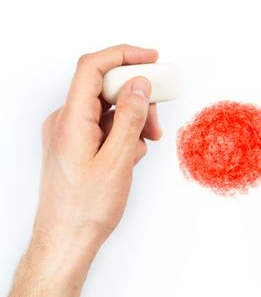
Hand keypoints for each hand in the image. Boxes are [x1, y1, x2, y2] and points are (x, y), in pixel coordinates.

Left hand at [2, 44, 161, 296]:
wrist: (66, 240)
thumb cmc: (85, 208)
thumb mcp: (117, 160)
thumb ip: (129, 118)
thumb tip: (140, 85)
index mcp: (70, 119)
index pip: (93, 67)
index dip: (124, 55)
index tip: (151, 59)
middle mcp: (66, 120)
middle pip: (105, 88)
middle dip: (137, 98)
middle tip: (156, 120)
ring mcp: (71, 133)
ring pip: (109, 109)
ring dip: (133, 120)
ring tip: (144, 144)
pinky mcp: (78, 145)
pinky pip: (105, 126)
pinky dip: (123, 134)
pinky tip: (130, 155)